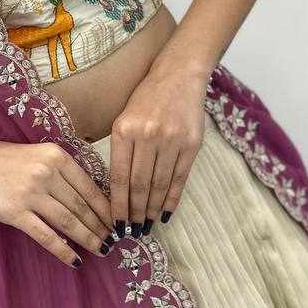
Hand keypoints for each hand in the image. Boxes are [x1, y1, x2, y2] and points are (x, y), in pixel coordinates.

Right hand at [0, 138, 114, 268]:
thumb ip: (62, 173)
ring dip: (88, 238)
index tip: (117, 223)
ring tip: (101, 250)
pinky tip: (75, 260)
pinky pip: (46, 236)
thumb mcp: (38, 156)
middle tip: (113, 241)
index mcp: (56, 156)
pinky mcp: (15, 212)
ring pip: (68, 221)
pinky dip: (63, 250)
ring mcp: (30, 193)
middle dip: (101, 227)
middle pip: (82, 206)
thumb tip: (89, 202)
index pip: (90, 187)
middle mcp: (46, 172)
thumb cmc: (3, 160)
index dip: (106, 209)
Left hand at [108, 62, 207, 236]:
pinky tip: (166, 214)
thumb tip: (116, 190)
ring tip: (146, 226)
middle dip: (134, 212)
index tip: (115, 223)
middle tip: (131, 231)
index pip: (118, 176)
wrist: (179, 76)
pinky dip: (172, 199)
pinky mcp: (191, 144)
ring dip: (152, 210)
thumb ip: (120, 149)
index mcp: (124, 130)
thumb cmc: (146, 99)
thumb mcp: (123, 118)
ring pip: (159, 184)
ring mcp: (171, 140)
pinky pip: (180, 179)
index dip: (117, 204)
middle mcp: (147, 135)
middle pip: (139, 184)